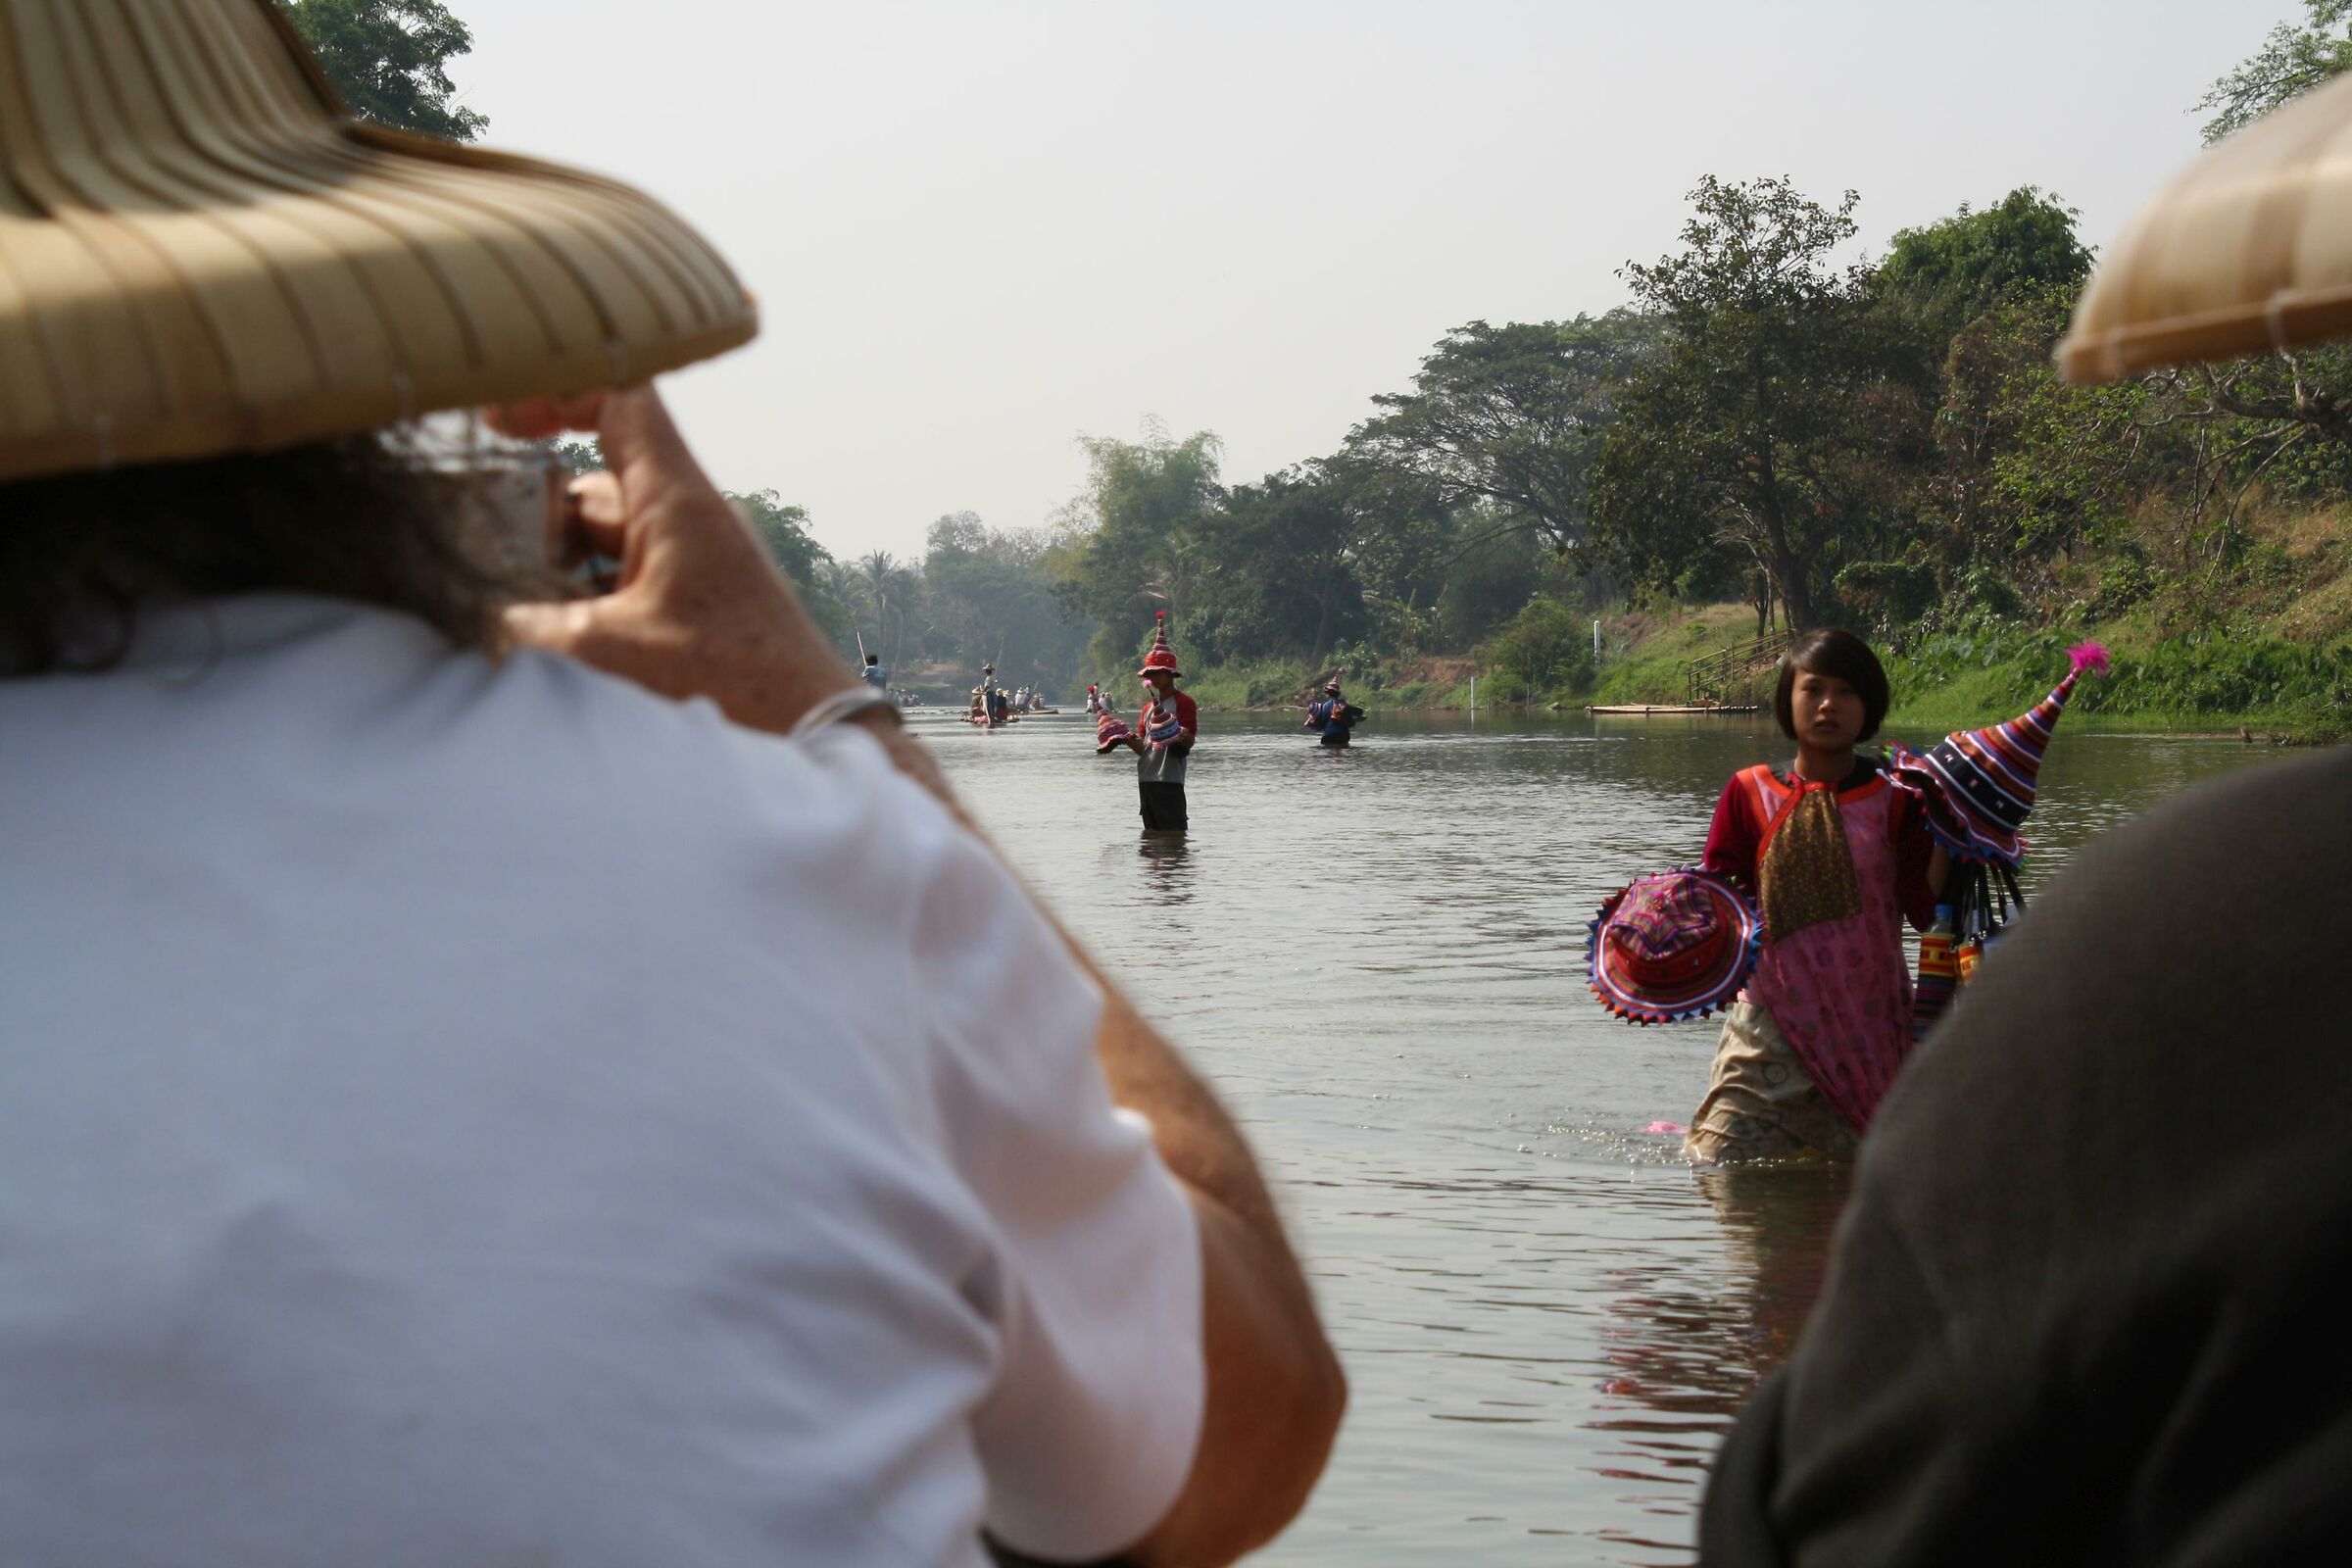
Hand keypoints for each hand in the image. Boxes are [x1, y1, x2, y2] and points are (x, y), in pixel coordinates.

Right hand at [489, 385, 850, 736]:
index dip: (553, 392)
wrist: (814, 742)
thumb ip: (526, 627)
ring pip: (601, 543)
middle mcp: (687, 521)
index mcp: (676, 500)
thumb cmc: (733, 688)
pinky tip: (555, 649)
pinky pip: (623, 586)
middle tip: (493, 564)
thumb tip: (470, 617)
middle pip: (591, 485)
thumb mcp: (606, 651)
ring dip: (554, 572)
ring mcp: (692, 566)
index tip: (496, 422)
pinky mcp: (695, 611)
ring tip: (516, 615)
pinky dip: (585, 605)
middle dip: (533, 521)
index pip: (618, 401)